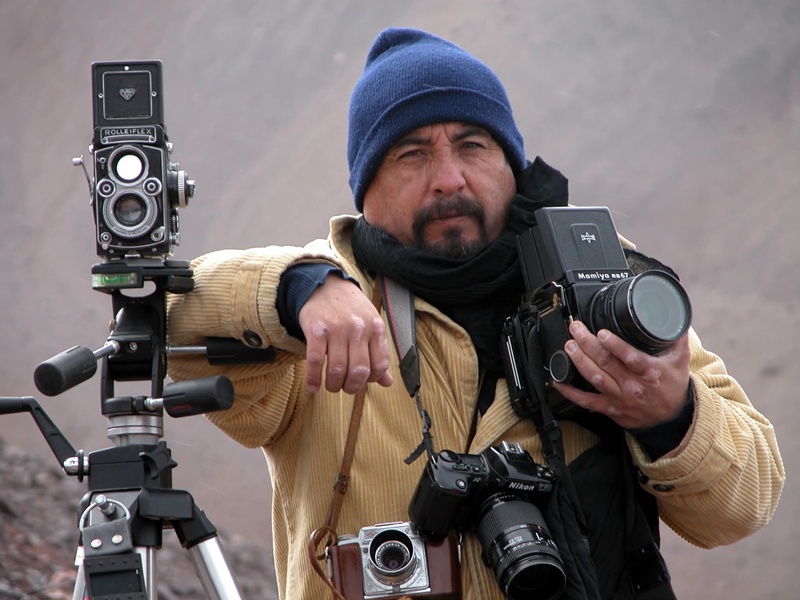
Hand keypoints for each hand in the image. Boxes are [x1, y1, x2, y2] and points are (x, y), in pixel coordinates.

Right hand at [298, 274, 392, 393]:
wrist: (324, 285)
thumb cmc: (350, 309)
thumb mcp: (370, 324)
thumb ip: (378, 353)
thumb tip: (387, 383)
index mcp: (375, 328)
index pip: (380, 365)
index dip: (372, 379)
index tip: (362, 381)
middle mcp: (358, 329)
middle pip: (359, 371)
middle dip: (352, 387)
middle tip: (345, 388)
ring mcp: (337, 329)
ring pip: (337, 369)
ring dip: (333, 385)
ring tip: (331, 387)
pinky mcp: (316, 330)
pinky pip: (315, 361)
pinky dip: (313, 379)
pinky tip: (313, 387)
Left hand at [552, 321, 690, 429]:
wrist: (673, 419)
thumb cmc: (674, 387)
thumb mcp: (681, 360)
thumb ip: (677, 337)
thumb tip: (675, 317)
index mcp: (650, 372)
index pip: (630, 357)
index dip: (614, 345)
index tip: (601, 333)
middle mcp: (633, 386)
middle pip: (606, 363)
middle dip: (587, 344)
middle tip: (575, 330)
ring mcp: (619, 398)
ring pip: (595, 378)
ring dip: (579, 361)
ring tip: (569, 346)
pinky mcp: (610, 408)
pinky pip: (586, 401)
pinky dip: (570, 392)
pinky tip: (558, 381)